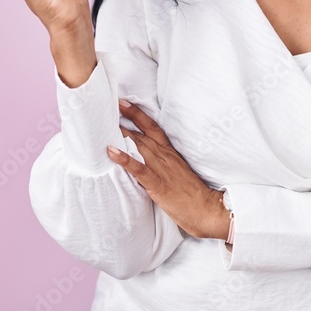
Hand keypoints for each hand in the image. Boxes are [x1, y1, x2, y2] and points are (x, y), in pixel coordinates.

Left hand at [108, 100, 229, 240]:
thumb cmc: (192, 193)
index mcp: (170, 152)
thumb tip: (146, 155)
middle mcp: (165, 156)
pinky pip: (139, 170)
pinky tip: (112, 152)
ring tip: (103, 124)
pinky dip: (125, 159)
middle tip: (106, 107)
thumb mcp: (178, 171)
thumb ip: (163, 161)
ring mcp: (162, 169)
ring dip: (121, 135)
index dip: (137, 114)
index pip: (152, 127)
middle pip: (141, 133)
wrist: (207, 208)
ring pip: (139, 146)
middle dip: (123, 120)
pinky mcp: (158, 184)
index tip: (123, 102)